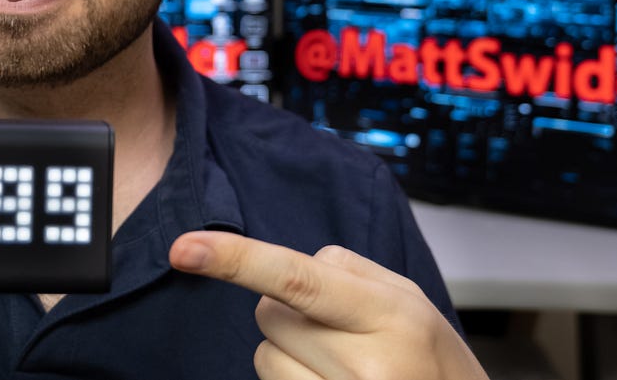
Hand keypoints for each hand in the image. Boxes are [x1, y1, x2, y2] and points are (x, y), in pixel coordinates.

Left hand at [169, 232, 487, 379]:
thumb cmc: (432, 361)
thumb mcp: (408, 301)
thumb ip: (347, 270)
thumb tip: (287, 263)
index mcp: (390, 316)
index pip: (296, 279)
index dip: (235, 259)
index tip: (184, 248)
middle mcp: (365, 365)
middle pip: (270, 316)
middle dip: (290, 316)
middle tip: (341, 336)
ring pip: (264, 358)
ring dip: (289, 356)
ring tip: (340, 368)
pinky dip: (292, 379)